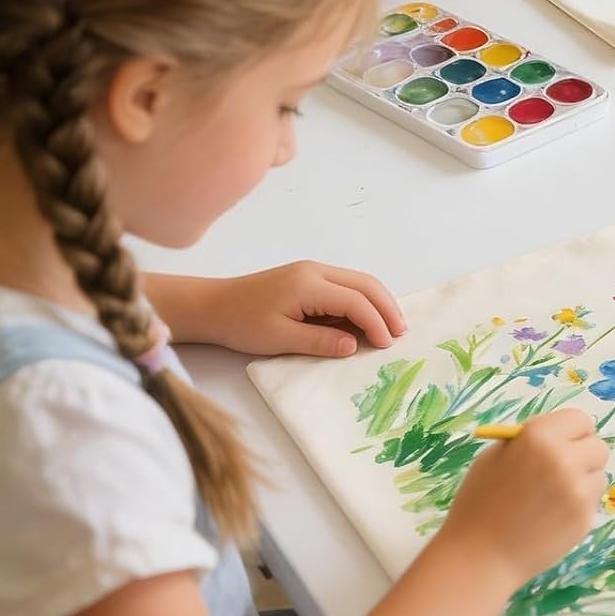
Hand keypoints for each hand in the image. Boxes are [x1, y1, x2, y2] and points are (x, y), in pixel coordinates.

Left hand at [156, 264, 405, 357]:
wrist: (214, 305)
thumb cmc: (241, 324)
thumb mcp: (279, 339)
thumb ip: (319, 340)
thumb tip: (354, 345)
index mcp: (309, 284)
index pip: (354, 300)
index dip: (375, 321)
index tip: (387, 344)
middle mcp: (317, 271)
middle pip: (364, 283)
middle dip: (386, 307)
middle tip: (401, 333)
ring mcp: (313, 271)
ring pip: (358, 280)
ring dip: (377, 301)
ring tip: (390, 326)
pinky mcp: (309, 276)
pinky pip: (345, 284)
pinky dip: (362, 300)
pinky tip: (366, 317)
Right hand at [438, 410, 608, 583]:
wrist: (478, 558)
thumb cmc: (479, 502)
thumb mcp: (496, 456)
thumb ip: (530, 440)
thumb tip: (558, 435)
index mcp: (539, 436)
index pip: (579, 419)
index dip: (571, 432)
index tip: (563, 443)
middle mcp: (564, 459)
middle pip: (597, 446)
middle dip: (583, 455)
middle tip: (563, 469)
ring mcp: (577, 491)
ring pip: (599, 474)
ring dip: (584, 481)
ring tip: (555, 496)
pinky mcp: (584, 519)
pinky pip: (592, 502)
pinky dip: (579, 506)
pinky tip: (554, 516)